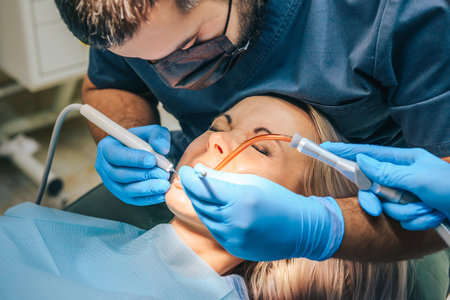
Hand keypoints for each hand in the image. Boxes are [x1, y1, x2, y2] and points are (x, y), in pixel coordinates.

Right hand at [96, 125, 170, 205]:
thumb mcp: (153, 131)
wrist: (143, 153)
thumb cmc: (145, 140)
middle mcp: (104, 167)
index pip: (116, 155)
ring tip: (164, 185)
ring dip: (146, 189)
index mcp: (107, 147)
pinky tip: (162, 194)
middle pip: (120, 175)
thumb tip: (162, 149)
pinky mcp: (121, 194)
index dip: (133, 159)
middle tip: (163, 174)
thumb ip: (159, 136)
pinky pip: (133, 200)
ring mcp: (111, 183)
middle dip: (143, 175)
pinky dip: (148, 199)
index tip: (152, 160)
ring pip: (125, 190)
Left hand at [179, 164, 343, 260]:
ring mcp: (234, 238)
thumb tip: (200, 172)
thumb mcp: (253, 182)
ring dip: (201, 205)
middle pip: (201, 204)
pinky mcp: (234, 248)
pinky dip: (213, 219)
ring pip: (206, 218)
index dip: (190, 179)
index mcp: (241, 199)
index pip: (205, 188)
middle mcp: (235, 221)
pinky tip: (217, 209)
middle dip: (193, 190)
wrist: (300, 230)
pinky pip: (215, 231)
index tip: (185, 171)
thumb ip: (224, 179)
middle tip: (189, 179)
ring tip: (204, 193)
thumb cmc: (278, 200)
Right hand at [321, 142, 448, 229]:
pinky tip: (434, 216)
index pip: (369, 155)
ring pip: (389, 207)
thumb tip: (361, 161)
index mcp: (404, 161)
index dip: (346, 152)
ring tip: (429, 209)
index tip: (327, 149)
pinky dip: (418, 220)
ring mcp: (410, 195)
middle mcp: (404, 177)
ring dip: (409, 212)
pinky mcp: (415, 211)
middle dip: (381, 200)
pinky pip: (403, 219)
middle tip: (377, 206)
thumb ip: (386, 172)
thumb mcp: (418, 178)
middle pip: (374, 186)